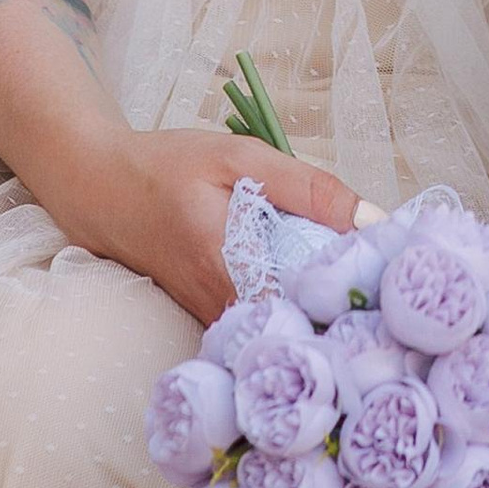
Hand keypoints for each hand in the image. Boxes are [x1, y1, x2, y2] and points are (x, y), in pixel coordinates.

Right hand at [97, 128, 361, 324]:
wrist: (98, 189)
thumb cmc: (167, 166)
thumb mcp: (239, 157)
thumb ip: (306, 187)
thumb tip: (372, 219)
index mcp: (231, 268)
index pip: (308, 310)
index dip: (355, 303)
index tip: (391, 286)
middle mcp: (221, 307)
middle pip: (301, 328)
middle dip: (347, 313)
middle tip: (386, 289)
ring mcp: (212, 318)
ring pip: (282, 329)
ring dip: (321, 312)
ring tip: (358, 286)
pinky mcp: (208, 316)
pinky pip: (261, 322)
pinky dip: (292, 307)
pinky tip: (315, 285)